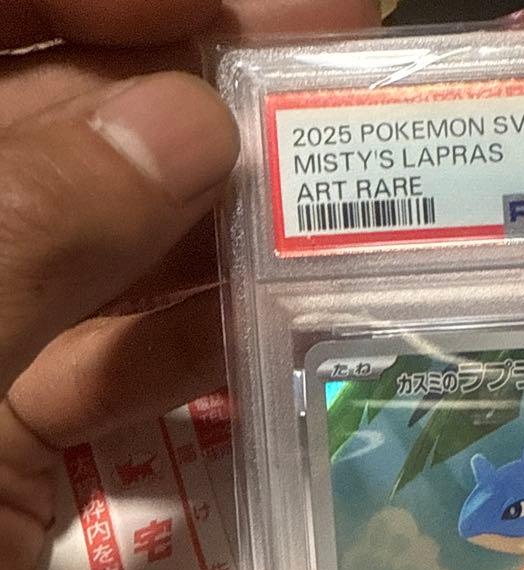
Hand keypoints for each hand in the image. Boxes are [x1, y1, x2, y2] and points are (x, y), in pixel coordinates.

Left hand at [0, 0, 377, 569]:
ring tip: (350, 205)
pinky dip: (199, 343)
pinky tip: (285, 321)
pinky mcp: (4, 434)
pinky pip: (114, 361)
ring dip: (225, 230)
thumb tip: (188, 125)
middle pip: (60, 124)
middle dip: (203, 105)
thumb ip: (29, 225)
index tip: (256, 9)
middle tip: (345, 94)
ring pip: (104, 246)